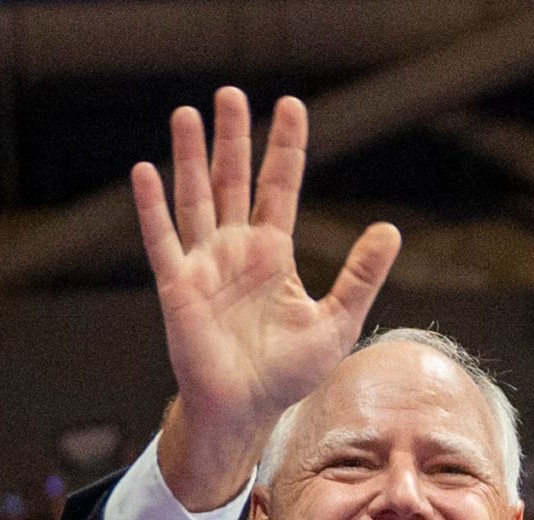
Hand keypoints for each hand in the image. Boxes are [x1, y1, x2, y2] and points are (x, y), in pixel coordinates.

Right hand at [133, 88, 401, 508]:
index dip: (285, 147)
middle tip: (230, 93)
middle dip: (232, 137)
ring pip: (195, 198)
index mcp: (272, 254)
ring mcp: (204, 266)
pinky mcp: (177, 288)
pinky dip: (151, 207)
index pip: (279, 186)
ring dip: (190, 157)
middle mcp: (235, 251)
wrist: (245, 412)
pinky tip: (145, 171)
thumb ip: (361, 275)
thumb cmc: (286, 376)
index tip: (292, 105)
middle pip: (232, 180)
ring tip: (187, 114)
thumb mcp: (338, 322)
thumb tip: (389, 230)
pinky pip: (162, 240)